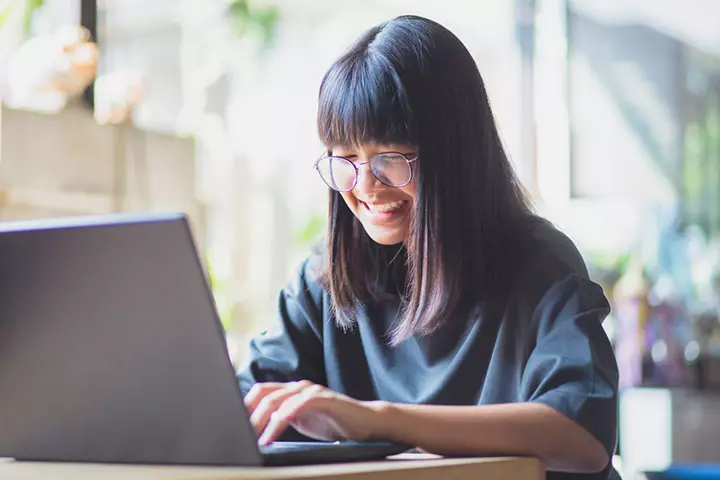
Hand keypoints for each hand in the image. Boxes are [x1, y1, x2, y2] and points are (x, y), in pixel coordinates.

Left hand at [244, 381, 387, 445]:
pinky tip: (277, 427)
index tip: (232, 424)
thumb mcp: (302, 422)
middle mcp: (299, 387)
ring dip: (264, 420)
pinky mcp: (324, 398)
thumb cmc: (333, 423)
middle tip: (241, 435)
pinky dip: (286, 416)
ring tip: (257, 438)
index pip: (261, 392)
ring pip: (279, 400)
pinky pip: (300, 404)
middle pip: (266, 395)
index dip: (245, 406)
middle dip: (250, 416)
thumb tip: (257, 432)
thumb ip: (282, 421)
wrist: (365, 422)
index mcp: (291, 391)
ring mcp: (312, 390)